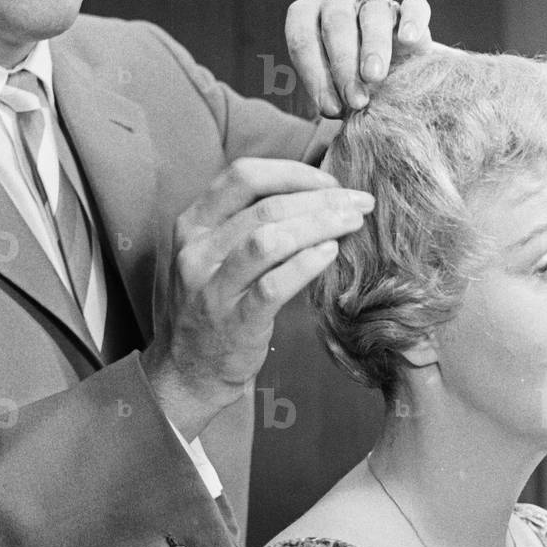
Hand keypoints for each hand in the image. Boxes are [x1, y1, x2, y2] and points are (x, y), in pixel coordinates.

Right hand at [142, 158, 373, 439]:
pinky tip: (331, 253)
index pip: (243, 176)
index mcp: (192, 224)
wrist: (187, 374)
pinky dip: (306, 264)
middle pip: (266, 205)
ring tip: (353, 223)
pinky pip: (274, 285)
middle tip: (359, 202)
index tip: (330, 182)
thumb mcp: (211, 257)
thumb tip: (313, 198)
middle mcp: (196, 250)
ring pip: (270, 239)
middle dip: (321, 198)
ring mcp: (213, 287)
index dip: (293, 173)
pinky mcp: (234, 321)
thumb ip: (245, 226)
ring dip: (320, 224)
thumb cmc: (210, 309)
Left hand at [286, 0, 432, 117]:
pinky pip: (413, 6)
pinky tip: (409, 40)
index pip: (302, 37)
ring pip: (373, 13)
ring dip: (374, 46)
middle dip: (343, 63)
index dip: (313, 74)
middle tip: (355, 100)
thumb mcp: (332, 96)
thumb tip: (331, 108)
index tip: (329, 108)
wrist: (389, 88)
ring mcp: (374, 4)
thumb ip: (329, 98)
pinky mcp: (409, 11)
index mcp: (308, 19)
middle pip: (336, 22)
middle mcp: (338, 4)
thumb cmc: (350, 91)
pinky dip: (412, 20)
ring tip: (375, 77)